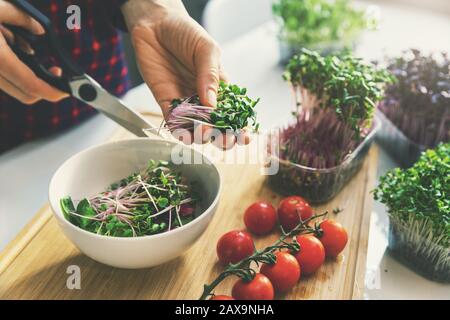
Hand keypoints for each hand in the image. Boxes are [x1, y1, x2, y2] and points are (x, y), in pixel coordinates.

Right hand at [0, 1, 67, 103]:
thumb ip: (22, 18)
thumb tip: (40, 31)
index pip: (34, 86)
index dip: (55, 91)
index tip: (68, 90)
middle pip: (27, 95)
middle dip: (46, 88)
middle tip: (56, 72)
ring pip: (15, 88)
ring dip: (29, 77)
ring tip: (26, 48)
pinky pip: (3, 79)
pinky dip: (14, 69)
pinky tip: (10, 46)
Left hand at [122, 0, 240, 147]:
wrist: (155, 24)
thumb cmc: (185, 32)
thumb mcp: (206, 49)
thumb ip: (210, 76)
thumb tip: (212, 103)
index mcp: (220, 86)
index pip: (233, 111)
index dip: (239, 126)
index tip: (244, 137)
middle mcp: (204, 98)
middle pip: (216, 125)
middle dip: (223, 137)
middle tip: (225, 141)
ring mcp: (185, 102)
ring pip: (195, 128)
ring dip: (200, 136)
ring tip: (204, 135)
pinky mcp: (166, 102)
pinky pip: (173, 122)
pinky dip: (178, 131)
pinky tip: (184, 135)